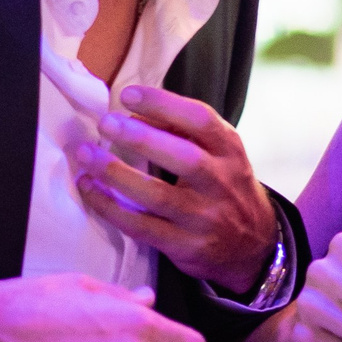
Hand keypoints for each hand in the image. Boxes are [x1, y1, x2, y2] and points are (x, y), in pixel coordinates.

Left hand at [71, 85, 276, 292]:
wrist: (254, 246)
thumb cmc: (225, 187)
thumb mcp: (220, 154)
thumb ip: (184, 132)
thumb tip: (132, 112)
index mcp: (230, 150)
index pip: (201, 121)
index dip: (165, 105)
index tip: (128, 94)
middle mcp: (221, 183)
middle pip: (183, 158)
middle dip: (141, 138)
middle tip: (106, 123)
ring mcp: (204, 218)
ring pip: (157, 196)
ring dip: (117, 174)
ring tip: (88, 156)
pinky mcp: (186, 247)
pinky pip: (141, 227)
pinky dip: (110, 208)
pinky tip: (89, 189)